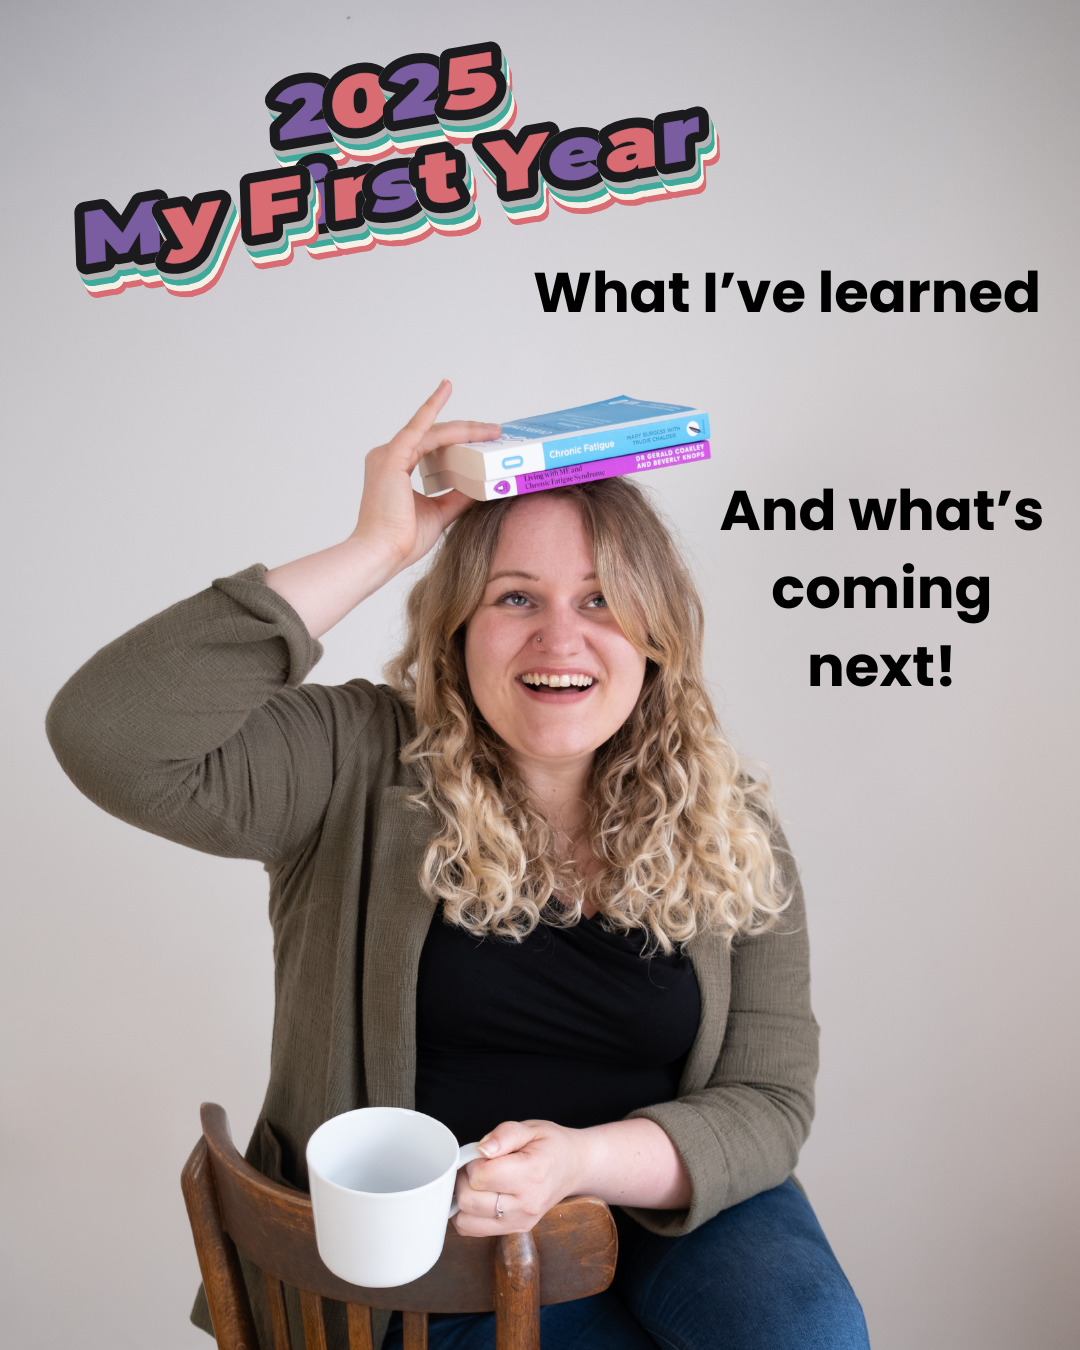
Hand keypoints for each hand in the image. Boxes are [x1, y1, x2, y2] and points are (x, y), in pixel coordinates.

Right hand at [353, 380, 500, 572]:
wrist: (382, 554)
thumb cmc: (401, 540)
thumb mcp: (440, 513)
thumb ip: (457, 497)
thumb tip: (479, 485)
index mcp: (395, 468)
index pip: (432, 446)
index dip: (458, 439)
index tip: (482, 436)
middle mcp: (388, 456)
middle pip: (435, 435)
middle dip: (467, 431)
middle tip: (494, 431)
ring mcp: (388, 455)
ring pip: (434, 432)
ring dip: (464, 428)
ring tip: (491, 429)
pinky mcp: (392, 457)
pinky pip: (418, 428)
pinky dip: (432, 409)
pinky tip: (446, 391)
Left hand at [451, 1120, 586, 1235]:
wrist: (574, 1167)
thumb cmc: (552, 1146)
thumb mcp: (531, 1128)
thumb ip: (504, 1134)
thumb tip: (482, 1149)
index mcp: (531, 1174)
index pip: (481, 1177)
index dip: (472, 1162)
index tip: (480, 1154)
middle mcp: (526, 1204)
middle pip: (469, 1201)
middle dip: (462, 1180)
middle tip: (474, 1166)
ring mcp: (521, 1221)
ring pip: (466, 1221)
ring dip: (462, 1200)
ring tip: (476, 1183)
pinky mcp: (515, 1230)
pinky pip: (473, 1230)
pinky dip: (467, 1215)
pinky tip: (480, 1197)